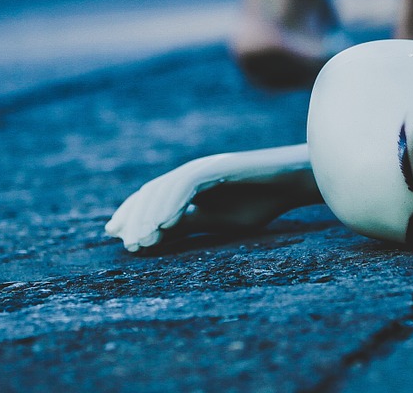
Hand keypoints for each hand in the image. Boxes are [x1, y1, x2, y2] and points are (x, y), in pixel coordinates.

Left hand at [105, 145, 315, 251]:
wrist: (292, 184)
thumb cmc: (260, 202)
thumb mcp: (217, 222)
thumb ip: (187, 225)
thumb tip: (153, 238)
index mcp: (190, 185)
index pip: (153, 198)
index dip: (133, 216)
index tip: (119, 240)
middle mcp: (192, 172)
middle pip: (153, 192)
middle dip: (136, 218)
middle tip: (127, 245)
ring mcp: (204, 167)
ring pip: (165, 188)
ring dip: (150, 215)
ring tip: (141, 240)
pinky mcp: (217, 167)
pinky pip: (187, 185)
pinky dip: (173, 204)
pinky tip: (164, 225)